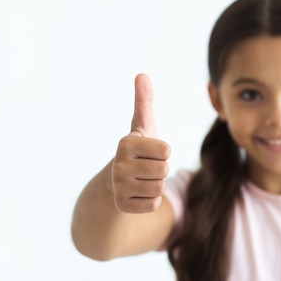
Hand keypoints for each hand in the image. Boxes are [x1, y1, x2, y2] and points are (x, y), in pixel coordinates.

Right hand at [111, 73, 170, 212]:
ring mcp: (119, 187)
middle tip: (146, 168)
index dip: (163, 152)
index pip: (166, 150)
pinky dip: (150, 201)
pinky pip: (153, 205)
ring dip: (156, 185)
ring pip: (160, 188)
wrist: (114, 182)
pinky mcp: (123, 206)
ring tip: (141, 180)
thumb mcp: (142, 127)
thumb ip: (144, 102)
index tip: (149, 152)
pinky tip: (138, 194)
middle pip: (164, 170)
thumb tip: (142, 74)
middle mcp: (119, 165)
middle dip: (160, 169)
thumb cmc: (136, 151)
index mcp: (126, 144)